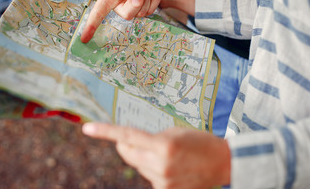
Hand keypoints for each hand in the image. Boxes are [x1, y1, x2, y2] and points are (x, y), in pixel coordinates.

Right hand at [81, 0, 162, 42]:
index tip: (84, 39)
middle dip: (139, 0)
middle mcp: (119, 5)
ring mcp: (131, 9)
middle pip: (129, 15)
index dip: (91, 26)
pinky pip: (151, 10)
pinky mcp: (143, 9)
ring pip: (142, 12)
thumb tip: (136, 3)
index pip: (98, 13)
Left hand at [82, 123, 230, 188]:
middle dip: (124, 145)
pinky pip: (149, 177)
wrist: (222, 163)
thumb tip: (130, 145)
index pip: (127, 136)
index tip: (87, 128)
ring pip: (138, 166)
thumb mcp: (175, 132)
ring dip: (143, 158)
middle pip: (127, 154)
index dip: (105, 132)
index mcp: (163, 145)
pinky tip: (170, 167)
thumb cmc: (200, 142)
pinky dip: (153, 169)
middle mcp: (160, 165)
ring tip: (165, 155)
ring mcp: (163, 181)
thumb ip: (151, 138)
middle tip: (131, 139)